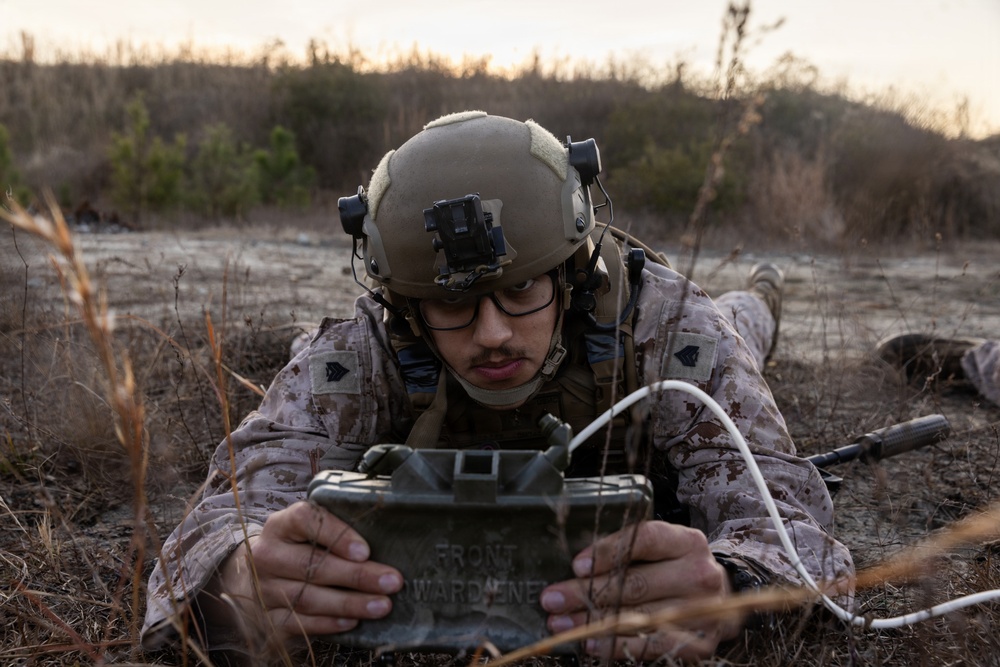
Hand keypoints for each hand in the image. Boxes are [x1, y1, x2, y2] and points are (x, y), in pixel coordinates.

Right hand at [210, 501, 402, 640]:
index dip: (337, 535)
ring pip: (308, 598)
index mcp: (280, 525)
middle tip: (392, 581)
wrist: (252, 576)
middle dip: (357, 575)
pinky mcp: (267, 618)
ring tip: (382, 605)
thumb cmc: (295, 547)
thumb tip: (385, 537)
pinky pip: (300, 623)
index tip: (365, 551)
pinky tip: (353, 621)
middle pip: (312, 565)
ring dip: (349, 603)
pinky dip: (329, 623)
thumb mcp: (307, 529)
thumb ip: (335, 528)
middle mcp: (267, 555)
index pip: (305, 520)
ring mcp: (264, 589)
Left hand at [539, 520, 740, 660]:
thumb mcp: (661, 549)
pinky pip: (650, 645)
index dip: (609, 552)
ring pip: (638, 617)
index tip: (576, 565)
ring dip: (592, 622)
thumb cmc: (676, 568)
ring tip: (561, 623)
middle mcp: (699, 574)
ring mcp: (703, 612)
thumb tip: (575, 567)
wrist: (722, 600)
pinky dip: (616, 645)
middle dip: (587, 592)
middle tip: (552, 598)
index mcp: (687, 542)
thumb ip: (627, 551)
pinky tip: (590, 642)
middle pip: (636, 583)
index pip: (645, 540)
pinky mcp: (699, 644)